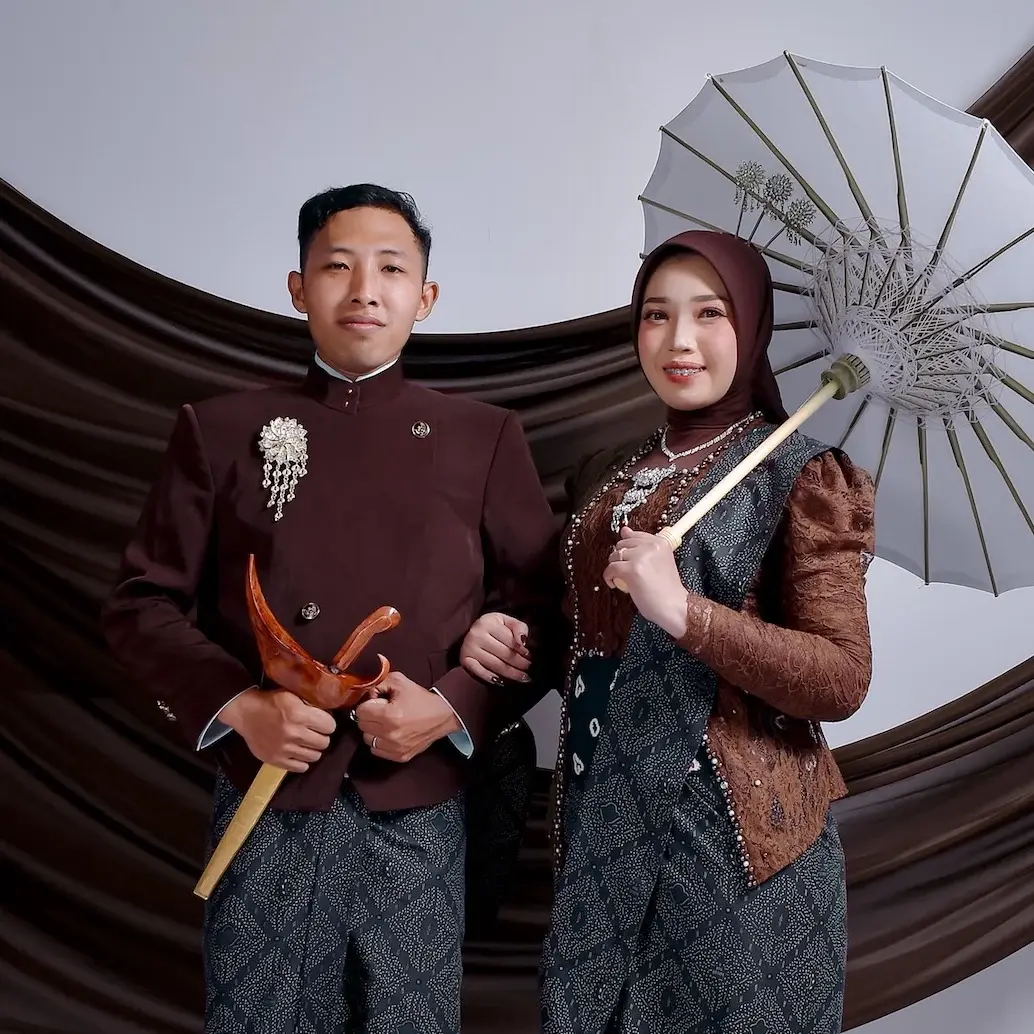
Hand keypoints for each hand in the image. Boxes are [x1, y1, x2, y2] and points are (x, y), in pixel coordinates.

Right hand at [218, 688, 335, 772]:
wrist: (245, 713)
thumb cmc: (270, 702)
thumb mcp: (292, 695)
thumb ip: (311, 704)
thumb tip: (329, 713)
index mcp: (299, 714)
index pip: (330, 726)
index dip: (328, 723)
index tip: (323, 722)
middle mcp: (293, 733)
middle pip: (324, 743)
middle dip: (322, 736)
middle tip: (316, 733)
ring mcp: (284, 749)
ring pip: (314, 756)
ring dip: (313, 749)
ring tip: (307, 742)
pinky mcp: (276, 760)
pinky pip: (300, 767)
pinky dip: (302, 761)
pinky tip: (298, 752)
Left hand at [354, 671, 461, 762]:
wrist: (442, 715)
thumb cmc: (420, 699)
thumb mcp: (399, 681)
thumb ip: (378, 683)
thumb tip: (366, 694)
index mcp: (389, 715)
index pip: (360, 712)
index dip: (367, 704)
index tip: (376, 702)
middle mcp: (390, 734)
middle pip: (362, 726)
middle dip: (369, 716)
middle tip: (381, 711)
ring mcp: (395, 748)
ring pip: (367, 739)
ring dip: (373, 730)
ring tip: (385, 723)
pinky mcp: (400, 756)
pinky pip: (376, 750)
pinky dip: (380, 742)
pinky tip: (390, 733)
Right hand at [460, 612, 531, 683]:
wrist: (471, 631)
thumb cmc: (493, 627)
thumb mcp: (506, 621)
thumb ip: (519, 627)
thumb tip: (523, 642)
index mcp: (488, 622)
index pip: (510, 640)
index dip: (522, 650)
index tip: (530, 657)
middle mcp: (476, 634)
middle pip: (504, 654)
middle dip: (520, 663)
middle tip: (529, 668)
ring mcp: (469, 648)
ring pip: (495, 665)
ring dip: (511, 673)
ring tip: (523, 677)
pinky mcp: (464, 660)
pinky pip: (479, 672)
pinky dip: (490, 678)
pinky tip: (501, 682)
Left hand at [602, 525, 689, 637]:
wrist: (674, 607)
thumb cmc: (668, 590)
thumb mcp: (659, 561)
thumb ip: (641, 546)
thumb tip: (624, 530)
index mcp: (660, 542)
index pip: (635, 535)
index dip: (628, 547)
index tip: (628, 556)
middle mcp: (651, 546)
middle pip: (622, 544)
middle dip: (620, 558)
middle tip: (627, 570)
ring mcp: (641, 557)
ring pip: (614, 556)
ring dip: (614, 567)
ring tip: (622, 578)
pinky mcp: (632, 570)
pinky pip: (610, 568)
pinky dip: (609, 577)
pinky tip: (614, 583)